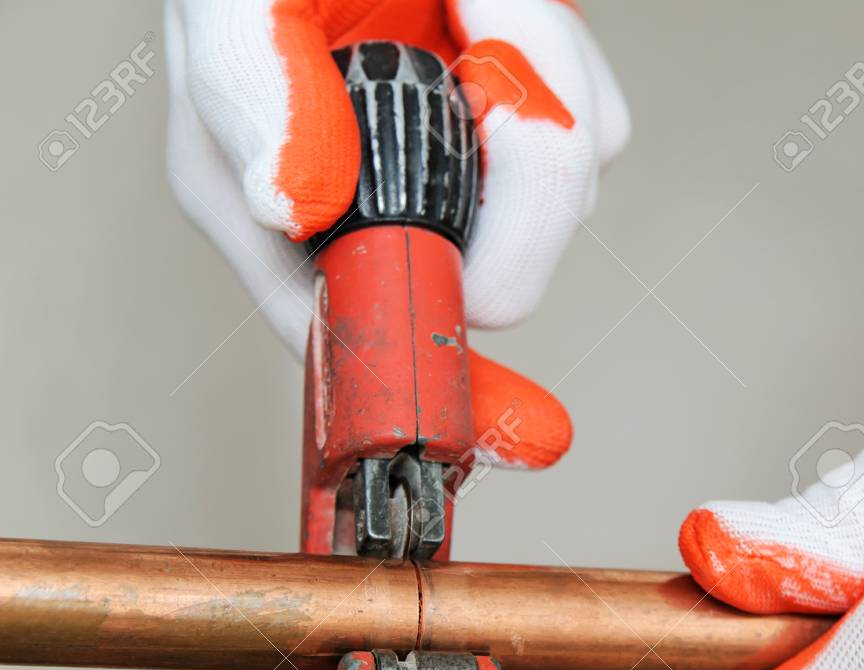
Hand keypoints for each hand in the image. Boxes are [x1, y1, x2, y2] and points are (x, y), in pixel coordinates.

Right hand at [165, 0, 627, 467]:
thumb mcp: (235, 11)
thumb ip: (252, 95)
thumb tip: (284, 198)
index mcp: (298, 214)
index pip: (371, 334)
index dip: (437, 368)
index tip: (505, 404)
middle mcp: (387, 211)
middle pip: (501, 281)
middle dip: (516, 179)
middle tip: (476, 66)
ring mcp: (468, 177)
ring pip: (563, 201)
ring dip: (538, 90)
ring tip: (466, 8)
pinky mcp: (533, 127)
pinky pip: (596, 129)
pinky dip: (567, 66)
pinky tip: (495, 13)